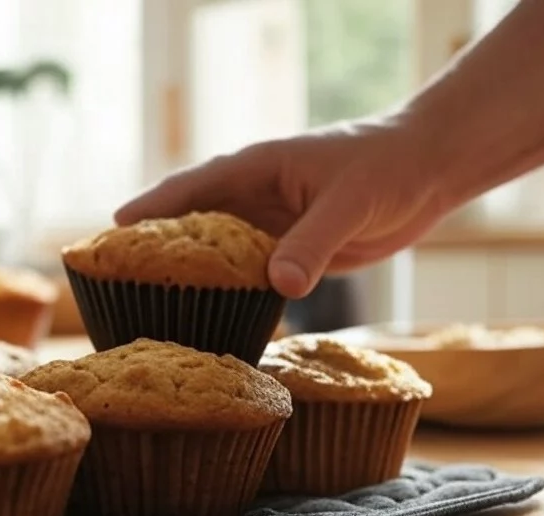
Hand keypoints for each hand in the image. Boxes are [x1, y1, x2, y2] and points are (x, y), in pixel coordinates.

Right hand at [114, 119, 453, 298]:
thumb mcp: (349, 204)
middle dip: (157, 247)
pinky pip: (247, 274)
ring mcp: (269, 224)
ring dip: (190, 276)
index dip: (152, 208)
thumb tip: (279, 286)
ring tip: (152, 305)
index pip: (192, 187)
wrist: (428, 172)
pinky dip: (228, 293)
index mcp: (257, 168)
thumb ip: (312, 243)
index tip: (114, 228)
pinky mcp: (288, 250)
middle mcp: (255, 196)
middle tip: (117, 276)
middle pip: (193, 223)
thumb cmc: (387, 168)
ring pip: (217, 253)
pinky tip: (212, 318)